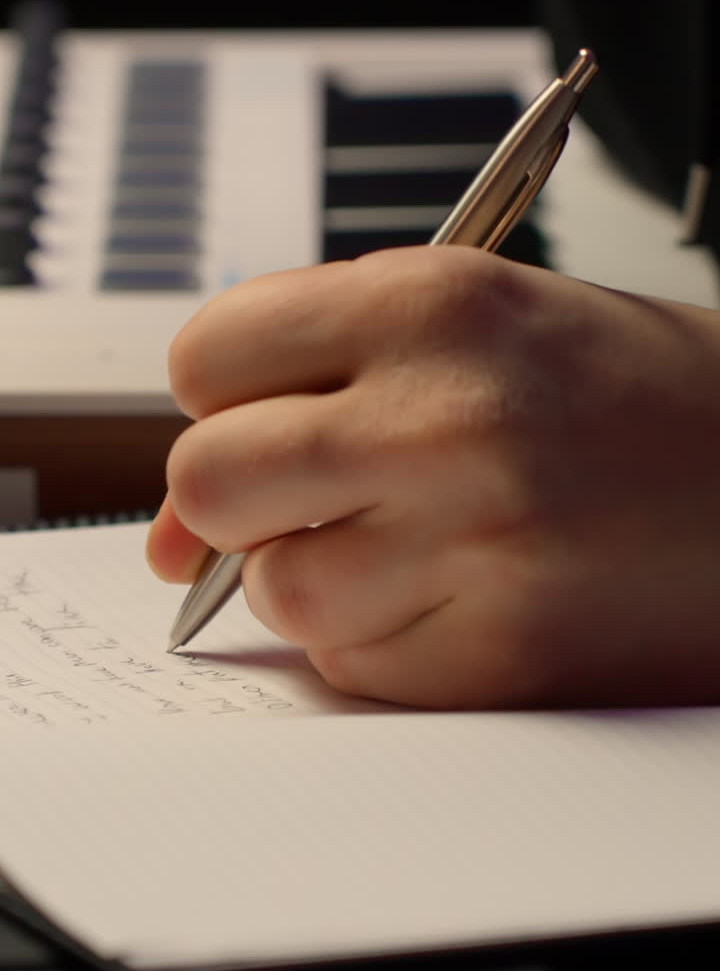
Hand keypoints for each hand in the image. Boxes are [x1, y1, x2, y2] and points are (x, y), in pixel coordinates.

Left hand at [147, 246, 719, 706]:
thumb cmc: (637, 400)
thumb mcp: (487, 328)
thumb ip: (320, 389)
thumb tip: (166, 530)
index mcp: (438, 305)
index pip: (208, 358)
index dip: (223, 397)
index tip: (262, 417)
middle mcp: (445, 421)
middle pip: (208, 481)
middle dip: (232, 500)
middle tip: (300, 499)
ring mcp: (473, 547)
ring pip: (275, 591)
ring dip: (314, 578)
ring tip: (412, 548)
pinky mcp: (499, 656)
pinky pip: (351, 665)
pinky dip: (379, 641)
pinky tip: (459, 598)